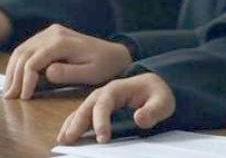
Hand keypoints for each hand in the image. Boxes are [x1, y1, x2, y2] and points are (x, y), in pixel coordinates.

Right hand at [3, 24, 132, 99]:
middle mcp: (53, 33)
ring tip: (9, 92)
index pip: (35, 59)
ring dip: (12, 71)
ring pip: (22, 50)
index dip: (25, 79)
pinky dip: (18, 64)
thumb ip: (68, 73)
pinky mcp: (48, 37)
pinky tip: (16, 80)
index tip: (24, 97)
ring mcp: (49, 33)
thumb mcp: (90, 74)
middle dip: (15, 77)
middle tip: (10, 98)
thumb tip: (46, 72)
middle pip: (24, 54)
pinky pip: (27, 49)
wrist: (113, 54)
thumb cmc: (103, 66)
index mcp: (62, 41)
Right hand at [56, 73, 175, 144]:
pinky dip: (72, 125)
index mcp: (118, 88)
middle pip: (87, 107)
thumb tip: (139, 119)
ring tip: (63, 140)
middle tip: (70, 139)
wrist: (154, 86)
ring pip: (81, 111)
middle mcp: (104, 93)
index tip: (102, 138)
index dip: (101, 121)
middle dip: (78, 123)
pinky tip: (67, 136)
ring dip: (71, 125)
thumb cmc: (157, 93)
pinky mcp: (97, 109)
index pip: (105, 104)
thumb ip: (153, 110)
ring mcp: (99, 101)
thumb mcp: (162, 101)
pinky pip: (81, 116)